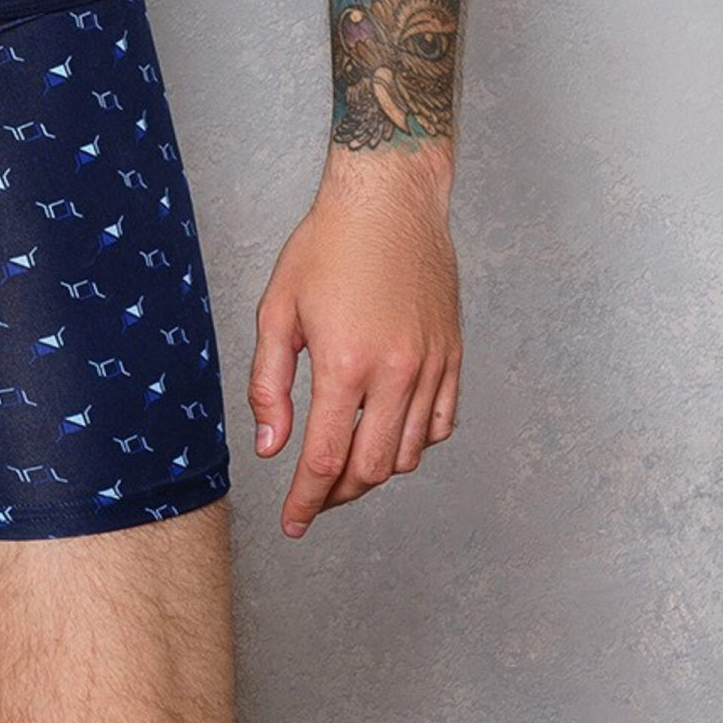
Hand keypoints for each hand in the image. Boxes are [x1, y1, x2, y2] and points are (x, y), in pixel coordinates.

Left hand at [247, 154, 460, 537]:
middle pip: (371, 470)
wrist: (389, 200)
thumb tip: (272, 448)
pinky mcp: (453, 356)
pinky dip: (414, 443)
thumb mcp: (278, 309)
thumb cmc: (326, 246)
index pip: (326, 460)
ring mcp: (431, 366)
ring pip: (408, 453)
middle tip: (314, 497)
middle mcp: (395, 372)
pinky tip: (387, 433)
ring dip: (375, 471)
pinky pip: (440, 424)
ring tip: (345, 464)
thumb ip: (269, 384)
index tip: (293, 522)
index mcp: (345, 363)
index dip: (306, 501)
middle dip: (338, 494)